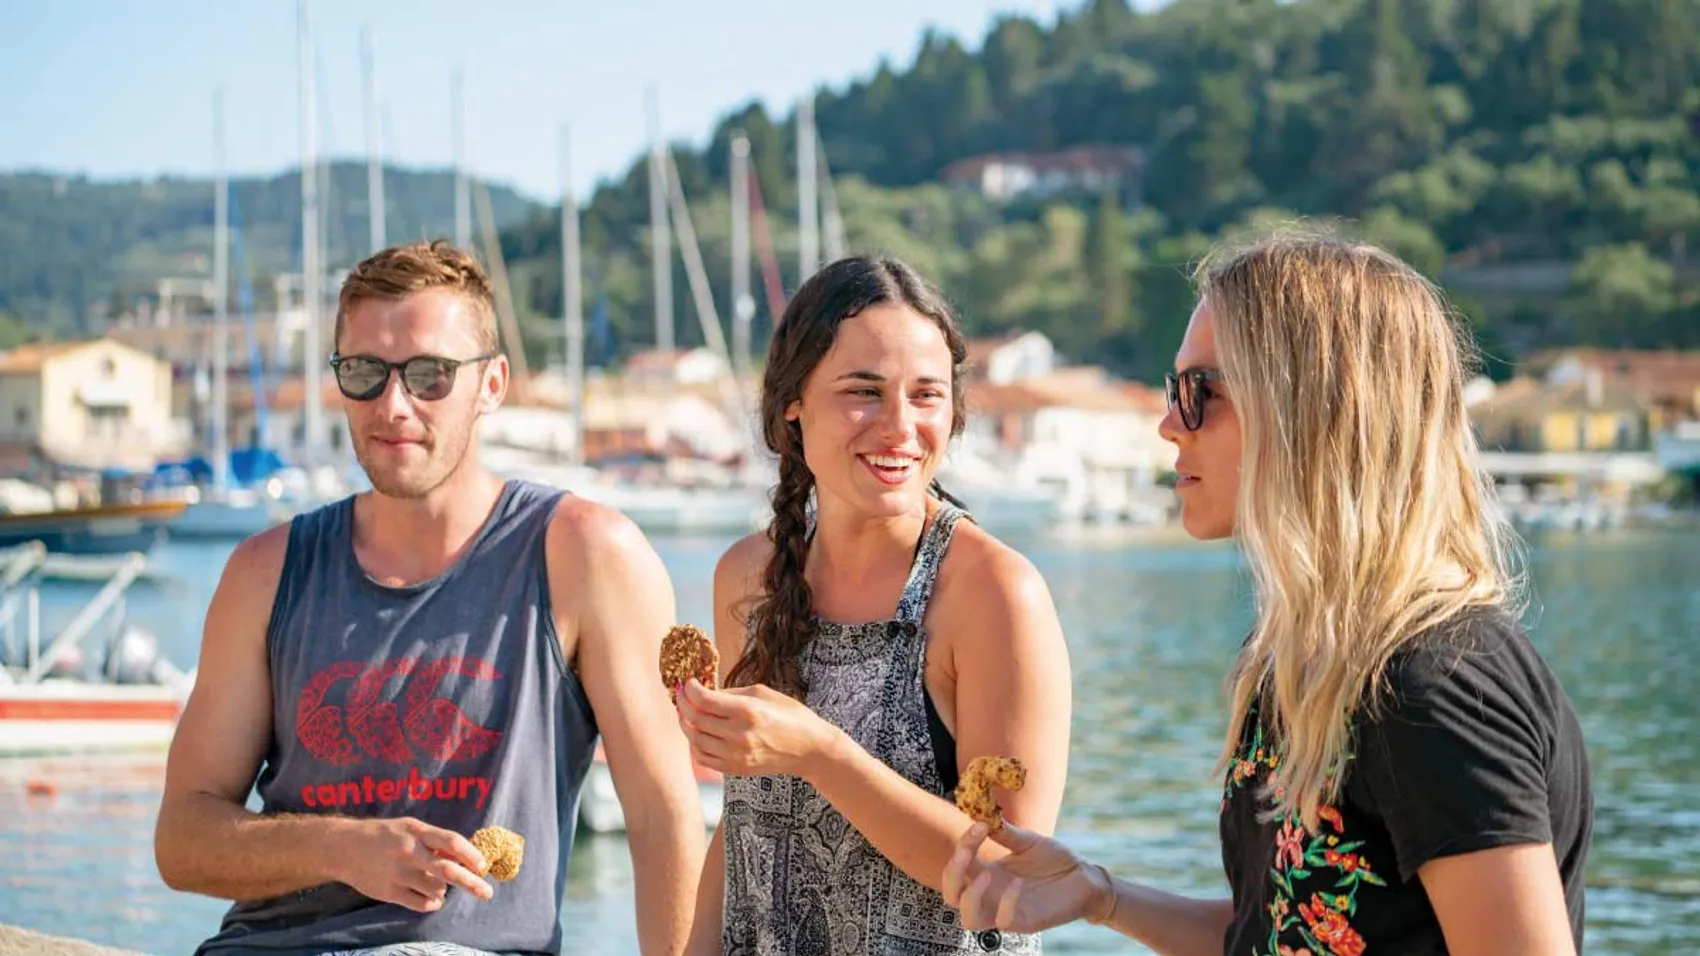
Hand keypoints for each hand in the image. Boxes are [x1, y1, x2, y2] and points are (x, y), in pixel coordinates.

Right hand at [335, 816, 493, 911]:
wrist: (344, 847)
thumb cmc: (384, 835)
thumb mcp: (409, 828)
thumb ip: (434, 841)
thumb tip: (465, 856)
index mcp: (417, 831)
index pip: (451, 842)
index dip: (471, 855)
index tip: (483, 867)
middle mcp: (409, 851)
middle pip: (448, 871)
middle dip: (472, 883)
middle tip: (487, 893)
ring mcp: (398, 873)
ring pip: (436, 889)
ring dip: (444, 891)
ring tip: (438, 886)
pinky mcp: (389, 891)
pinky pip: (421, 903)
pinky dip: (432, 903)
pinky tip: (431, 897)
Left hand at [676, 679, 840, 778]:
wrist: (810, 749)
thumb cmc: (791, 716)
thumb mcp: (763, 693)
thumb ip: (731, 693)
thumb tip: (705, 691)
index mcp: (748, 711)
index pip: (704, 700)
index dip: (690, 689)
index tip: (688, 682)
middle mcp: (739, 734)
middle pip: (695, 719)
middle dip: (683, 704)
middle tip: (681, 695)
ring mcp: (736, 755)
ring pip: (695, 739)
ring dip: (686, 724)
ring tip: (687, 713)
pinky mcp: (736, 768)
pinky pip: (703, 758)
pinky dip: (695, 745)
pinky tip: (698, 733)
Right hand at [942, 821, 1113, 934]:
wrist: (1085, 877)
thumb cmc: (1055, 860)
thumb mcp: (1028, 841)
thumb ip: (1005, 833)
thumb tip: (982, 813)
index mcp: (988, 872)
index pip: (959, 864)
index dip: (962, 844)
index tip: (979, 824)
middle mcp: (991, 894)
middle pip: (952, 894)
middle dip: (953, 872)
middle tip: (966, 852)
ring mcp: (1005, 910)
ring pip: (969, 919)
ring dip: (971, 896)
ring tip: (987, 874)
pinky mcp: (1025, 922)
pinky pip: (1004, 922)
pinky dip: (1006, 902)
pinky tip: (1018, 883)